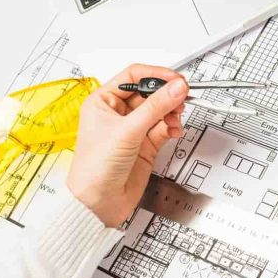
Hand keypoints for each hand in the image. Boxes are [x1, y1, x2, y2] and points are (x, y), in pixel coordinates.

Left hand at [66, 64, 187, 226]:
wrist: (99, 201)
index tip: (175, 80)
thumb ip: (156, 107)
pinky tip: (174, 131)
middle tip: (182, 97)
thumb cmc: (95, 167)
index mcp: (103, 101)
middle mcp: (118, 113)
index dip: (155, 75)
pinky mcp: (146, 144)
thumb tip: (176, 87)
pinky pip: (164, 127)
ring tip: (176, 119)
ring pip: (160, 110)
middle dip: (167, 95)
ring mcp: (134, 129)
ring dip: (172, 112)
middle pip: (150, 93)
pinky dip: (172, 127)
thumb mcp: (128, 130)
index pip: (133, 76)